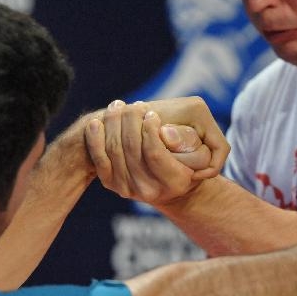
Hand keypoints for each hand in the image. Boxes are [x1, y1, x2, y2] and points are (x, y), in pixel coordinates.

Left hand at [85, 98, 227, 204]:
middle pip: (131, 149)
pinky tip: (96, 123)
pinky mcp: (113, 185)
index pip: (154, 153)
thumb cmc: (191, 161)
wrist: (171, 184)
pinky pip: (99, 161)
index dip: (150, 130)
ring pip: (114, 151)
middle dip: (131, 121)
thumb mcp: (201, 151)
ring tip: (118, 106)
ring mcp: (129, 189)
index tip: (152, 114)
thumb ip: (187, 140)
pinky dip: (95, 140)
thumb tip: (164, 131)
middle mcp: (150, 190)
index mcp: (174, 182)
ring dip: (113, 124)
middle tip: (135, 105)